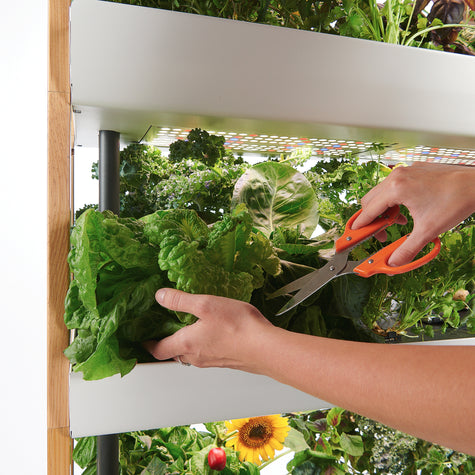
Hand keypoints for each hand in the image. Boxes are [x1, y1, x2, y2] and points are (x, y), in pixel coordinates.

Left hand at [143, 288, 274, 370]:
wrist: (266, 348)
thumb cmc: (237, 326)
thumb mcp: (205, 304)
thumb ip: (180, 300)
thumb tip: (160, 296)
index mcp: (187, 344)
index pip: (159, 350)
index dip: (149, 344)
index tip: (144, 339)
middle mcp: (197, 357)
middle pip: (175, 353)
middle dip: (168, 343)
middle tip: (166, 329)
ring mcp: (213, 361)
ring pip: (192, 354)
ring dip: (187, 343)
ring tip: (189, 328)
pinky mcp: (227, 360)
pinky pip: (208, 354)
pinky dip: (203, 344)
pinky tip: (214, 332)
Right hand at [352, 162, 474, 265]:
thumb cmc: (455, 201)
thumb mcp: (428, 230)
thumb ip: (406, 249)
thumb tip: (393, 262)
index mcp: (396, 188)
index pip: (368, 210)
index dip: (360, 225)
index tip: (354, 234)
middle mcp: (397, 176)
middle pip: (370, 200)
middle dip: (372, 219)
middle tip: (382, 233)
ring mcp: (405, 171)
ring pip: (382, 192)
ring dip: (384, 210)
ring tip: (399, 222)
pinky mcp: (414, 170)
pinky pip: (394, 186)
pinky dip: (395, 200)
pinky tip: (408, 211)